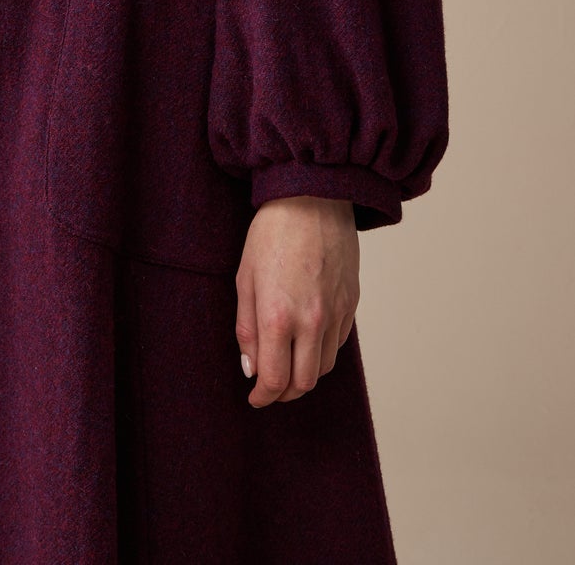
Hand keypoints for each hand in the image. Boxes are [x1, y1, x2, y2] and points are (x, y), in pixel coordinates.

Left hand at [235, 195, 358, 407]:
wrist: (312, 198)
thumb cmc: (272, 233)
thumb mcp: (244, 277)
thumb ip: (246, 328)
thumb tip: (250, 368)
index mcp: (278, 316)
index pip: (274, 379)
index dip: (262, 396)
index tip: (255, 398)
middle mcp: (311, 321)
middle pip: (303, 383)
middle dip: (284, 393)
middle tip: (270, 388)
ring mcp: (336, 314)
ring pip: (324, 367)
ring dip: (305, 375)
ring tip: (288, 364)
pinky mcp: (352, 303)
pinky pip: (338, 343)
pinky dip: (322, 351)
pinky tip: (308, 340)